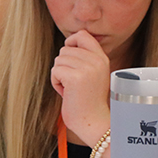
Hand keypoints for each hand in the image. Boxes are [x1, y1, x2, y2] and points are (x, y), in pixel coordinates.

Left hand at [50, 30, 109, 145]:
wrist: (93, 122)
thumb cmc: (89, 100)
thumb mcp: (94, 74)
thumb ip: (85, 58)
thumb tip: (68, 43)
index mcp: (102, 58)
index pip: (83, 35)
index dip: (71, 41)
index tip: (70, 57)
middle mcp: (96, 61)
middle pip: (65, 49)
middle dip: (63, 65)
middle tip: (72, 82)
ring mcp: (86, 68)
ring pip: (58, 60)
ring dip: (59, 75)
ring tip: (70, 88)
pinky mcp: (75, 78)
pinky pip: (55, 71)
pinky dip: (56, 83)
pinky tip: (66, 93)